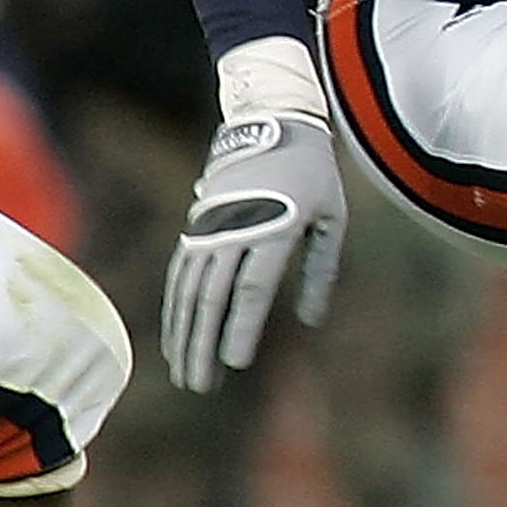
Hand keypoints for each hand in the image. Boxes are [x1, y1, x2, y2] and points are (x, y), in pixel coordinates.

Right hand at [160, 113, 346, 392]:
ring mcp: (211, 226)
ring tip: (184, 371)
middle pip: (213, 296)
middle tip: (200, 385)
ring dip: (183, 332)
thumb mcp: (331, 218)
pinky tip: (175, 335)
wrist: (274, 121)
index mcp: (275, 227)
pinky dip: (176, 306)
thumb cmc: (313, 173)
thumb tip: (309, 320)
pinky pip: (181, 272)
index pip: (252, 288)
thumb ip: (320, 269)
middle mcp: (236, 229)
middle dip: (203, 343)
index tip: (234, 363)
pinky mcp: (198, 224)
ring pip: (189, 288)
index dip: (240, 327)